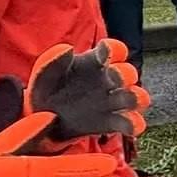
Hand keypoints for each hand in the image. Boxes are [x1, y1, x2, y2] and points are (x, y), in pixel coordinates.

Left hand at [26, 40, 148, 139]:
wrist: (40, 119)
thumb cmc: (46, 89)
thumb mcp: (44, 72)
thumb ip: (53, 58)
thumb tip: (68, 49)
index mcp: (94, 63)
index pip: (113, 50)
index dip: (113, 49)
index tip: (105, 51)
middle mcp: (108, 80)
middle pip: (128, 73)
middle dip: (123, 75)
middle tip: (112, 81)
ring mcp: (112, 102)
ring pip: (136, 96)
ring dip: (134, 97)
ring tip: (121, 102)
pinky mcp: (111, 123)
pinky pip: (131, 123)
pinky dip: (134, 124)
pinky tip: (127, 127)